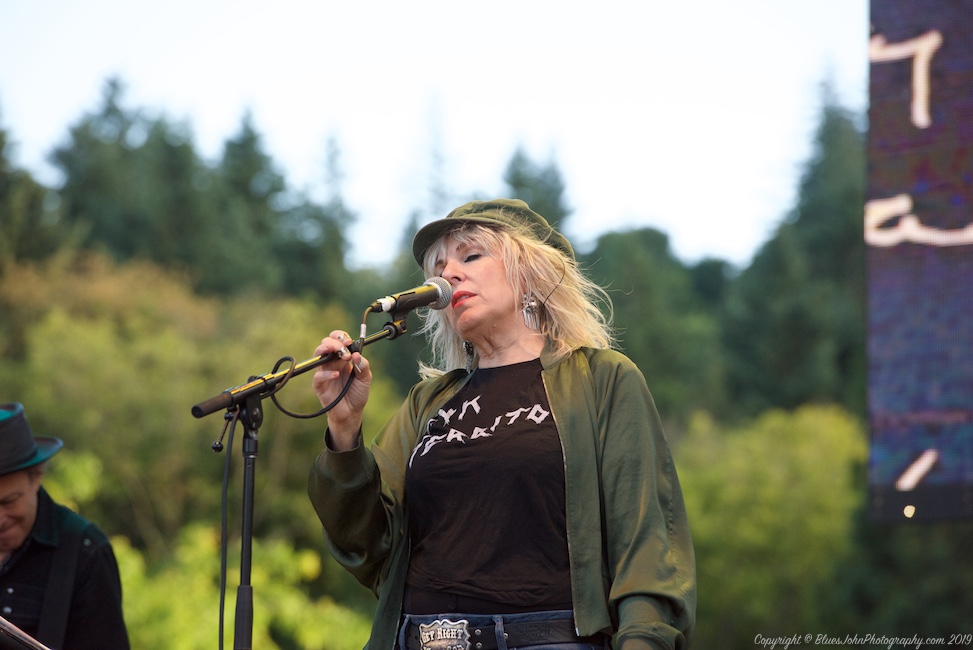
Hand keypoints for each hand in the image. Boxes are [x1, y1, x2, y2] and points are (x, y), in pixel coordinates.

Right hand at [311, 330, 371, 450]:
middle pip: (326, 343)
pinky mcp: (319, 385)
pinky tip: (337, 375)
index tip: (349, 341)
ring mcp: (325, 372)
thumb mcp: (366, 379)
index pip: (338, 340)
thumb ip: (364, 366)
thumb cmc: (357, 394)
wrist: (352, 413)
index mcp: (343, 358)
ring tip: (339, 355)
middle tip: (345, 352)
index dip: (341, 337)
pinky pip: (318, 376)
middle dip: (335, 343)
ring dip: (327, 350)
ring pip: (318, 355)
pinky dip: (327, 374)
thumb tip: (357, 355)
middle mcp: (332, 362)